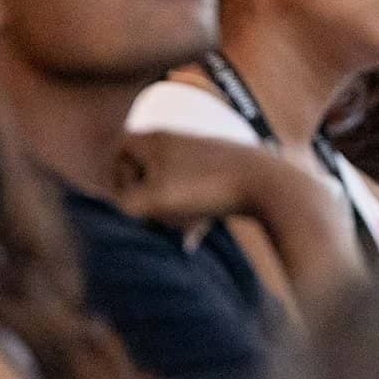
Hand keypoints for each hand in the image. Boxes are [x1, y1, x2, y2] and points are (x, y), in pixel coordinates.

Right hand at [113, 131, 273, 231]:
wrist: (269, 183)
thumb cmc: (206, 189)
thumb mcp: (155, 201)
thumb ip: (122, 205)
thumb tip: (108, 210)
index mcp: (157, 139)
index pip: (120, 149)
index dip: (116, 177)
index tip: (129, 200)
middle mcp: (179, 140)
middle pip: (146, 171)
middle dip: (146, 200)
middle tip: (153, 219)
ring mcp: (202, 154)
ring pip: (171, 186)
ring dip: (169, 212)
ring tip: (177, 231)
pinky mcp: (223, 171)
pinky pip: (195, 193)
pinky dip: (192, 214)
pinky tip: (194, 239)